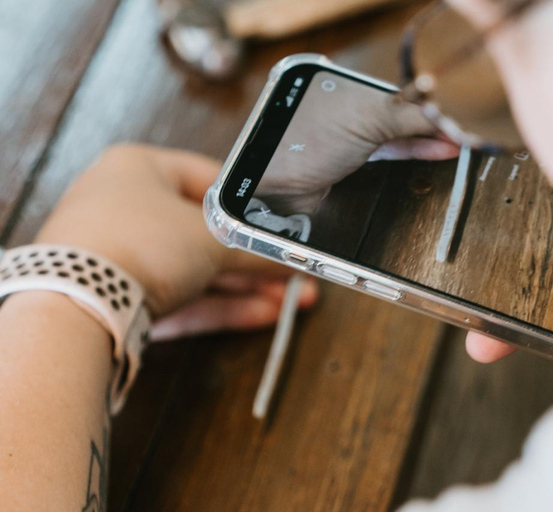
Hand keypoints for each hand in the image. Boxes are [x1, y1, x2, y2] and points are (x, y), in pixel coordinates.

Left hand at [34, 144, 317, 339]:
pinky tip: (262, 314)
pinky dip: (221, 306)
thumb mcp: (213, 237)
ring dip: (246, 286)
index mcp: (140, 169)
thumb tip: (293, 258)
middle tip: (293, 272)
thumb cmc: (139, 244)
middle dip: (255, 258)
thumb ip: (256, 247)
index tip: (279, 223)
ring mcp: (120, 255)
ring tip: (290, 300)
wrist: (79, 304)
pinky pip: (181, 297)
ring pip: (197, 270)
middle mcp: (125, 207)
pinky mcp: (119, 297)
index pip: (210, 179)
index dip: (251, 203)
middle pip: (207, 233)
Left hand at [258, 74, 459, 213]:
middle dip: (434, 124)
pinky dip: (412, 155)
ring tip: (459, 147)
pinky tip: (436, 157)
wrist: (275, 187)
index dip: (433, 104)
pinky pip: (389, 156)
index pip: (403, 91)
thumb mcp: (368, 120)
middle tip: (466, 134)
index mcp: (351, 85)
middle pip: (403, 113)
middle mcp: (352, 108)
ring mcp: (352, 136)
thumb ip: (410, 117)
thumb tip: (448, 117)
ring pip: (399, 136)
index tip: (462, 116)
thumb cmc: (308, 142)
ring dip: (427, 143)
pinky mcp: (351, 163)